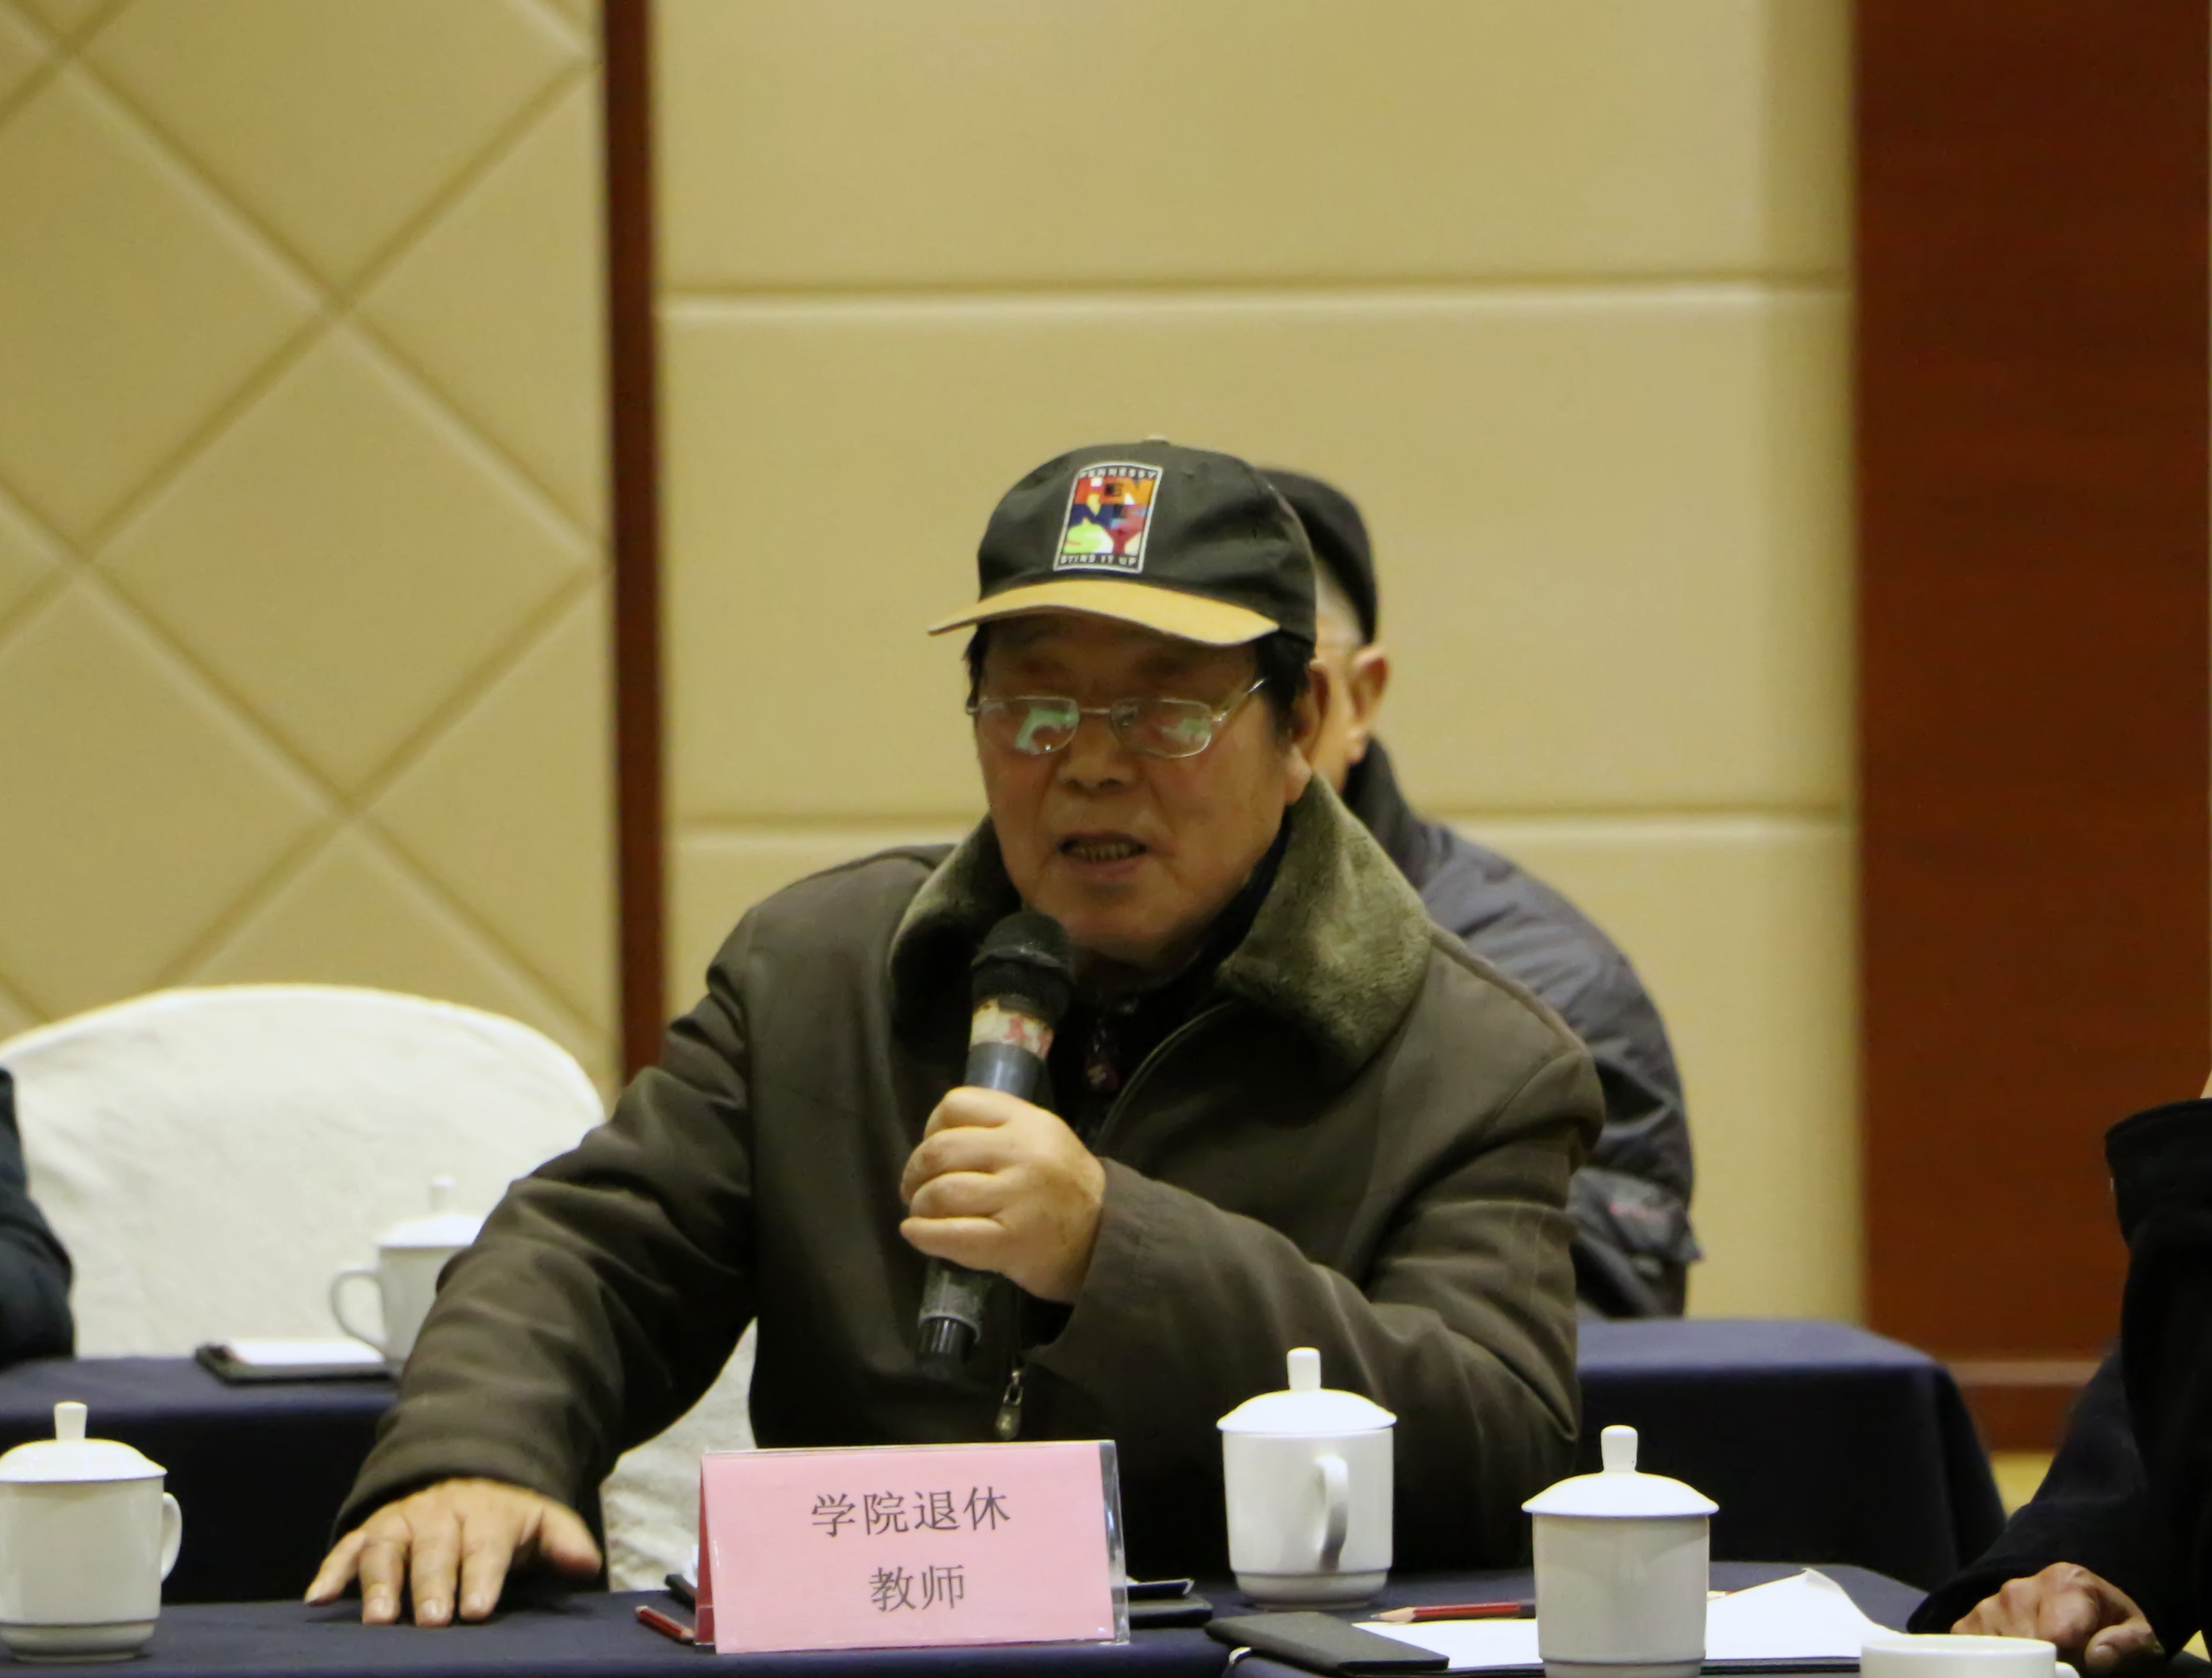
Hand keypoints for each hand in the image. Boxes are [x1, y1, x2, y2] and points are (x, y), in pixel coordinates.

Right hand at [305, 1478, 600, 1625]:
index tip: (477, 1610)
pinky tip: (318, 1600)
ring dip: (378, 1583)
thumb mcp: (541, 1523)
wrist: (467, 1482)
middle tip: (433, 1620)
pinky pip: (346, 1547)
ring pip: (386, 1547)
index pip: (485, 1545)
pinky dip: (330, 1571)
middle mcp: (440, 1514)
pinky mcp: (370, 1531)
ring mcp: (401, 1521)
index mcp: (486, 1514)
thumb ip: (563, 1542)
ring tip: (379, 1621)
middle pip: (434, 1548)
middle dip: (432, 1584)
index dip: (481, 1576)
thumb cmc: (505, 1521)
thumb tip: (585, 1565)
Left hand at [899, 1086, 1105, 1302]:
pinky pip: (950, 1234)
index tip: (934, 1151)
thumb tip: (934, 1140)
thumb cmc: (1065, 1189)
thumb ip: (997, 1129)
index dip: (932, 1127)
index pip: (957, 1105)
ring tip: (923, 1214)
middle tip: (915, 1189)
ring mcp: (1018, 1198)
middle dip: (915, 1172)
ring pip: (941, 1192)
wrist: (1106, 1239)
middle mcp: (1023, 1154)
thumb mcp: (1044, 1139)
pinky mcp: (1011, 1242)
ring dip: (920, 1206)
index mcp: (1029, 1122)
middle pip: (940, 1150)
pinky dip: (923, 1234)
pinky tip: (916, 1233)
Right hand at [1953, 1564, 2160, 1672]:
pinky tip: (2012, 1665)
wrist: (2084, 1601)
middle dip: (2042, 1667)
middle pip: (2024, 1646)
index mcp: (2067, 1583)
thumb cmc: (2111, 1621)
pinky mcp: (1971, 1621)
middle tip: (2059, 1669)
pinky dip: (1987, 1663)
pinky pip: (1969, 1648)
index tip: (2076, 1671)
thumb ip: (2125, 1643)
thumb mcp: (2139, 1632)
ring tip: (2038, 1665)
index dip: (2068, 1665)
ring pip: (1995, 1651)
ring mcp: (1991, 1604)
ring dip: (2016, 1665)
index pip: (2055, 1635)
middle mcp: (2021, 1589)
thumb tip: (2096, 1656)